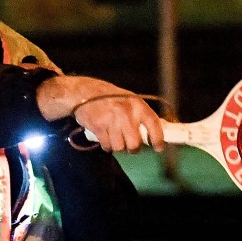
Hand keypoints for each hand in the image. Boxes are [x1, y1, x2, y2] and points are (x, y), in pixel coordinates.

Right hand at [36, 75, 165, 152]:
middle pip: (135, 144)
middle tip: (130, 145)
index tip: (158, 148)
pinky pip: (107, 146)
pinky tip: (105, 136)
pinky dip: (107, 145)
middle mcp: (125, 112)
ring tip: (114, 137)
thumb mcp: (129, 100)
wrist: (82, 92)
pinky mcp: (98, 126)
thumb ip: (141, 115)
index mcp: (137, 104)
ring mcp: (111, 120)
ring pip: (120, 147)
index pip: (153, 124)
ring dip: (118, 146)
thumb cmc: (109, 97)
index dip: (158, 139)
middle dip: (133, 148)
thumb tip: (156, 133)